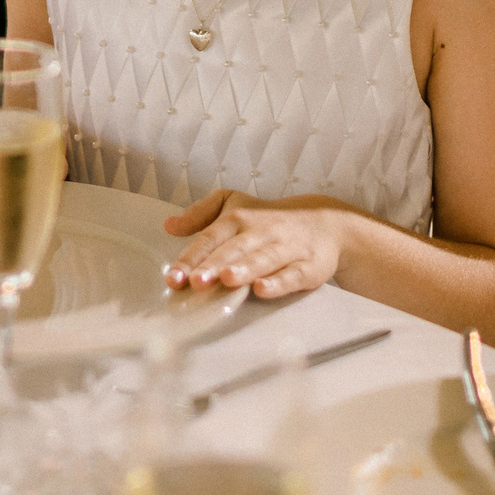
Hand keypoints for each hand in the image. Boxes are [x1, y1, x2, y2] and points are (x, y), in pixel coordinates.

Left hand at [163, 190, 345, 298]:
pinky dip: (278, 282)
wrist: (325, 222)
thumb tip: (168, 226)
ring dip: (244, 270)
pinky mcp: (307, 266)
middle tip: (195, 282)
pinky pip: (292, 274)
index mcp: (238, 219)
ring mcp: (285, 248)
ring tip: (225, 280)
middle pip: (234, 249)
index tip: (173, 278)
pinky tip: (262, 290)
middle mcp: (260, 232)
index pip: (211, 238)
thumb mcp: (234, 205)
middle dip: (214, 265)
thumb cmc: (269, 219)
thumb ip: (201, 215)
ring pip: (262, 259)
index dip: (191, 258)